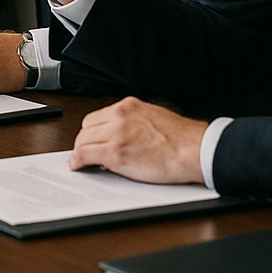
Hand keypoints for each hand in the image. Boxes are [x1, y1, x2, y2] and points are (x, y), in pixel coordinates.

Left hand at [68, 97, 206, 184]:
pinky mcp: (114, 153)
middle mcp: (119, 116)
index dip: (93, 131)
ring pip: (82, 141)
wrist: (194, 149)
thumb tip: (124, 132)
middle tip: (87, 151)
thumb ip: (135, 121)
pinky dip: (77, 161)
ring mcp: (115, 134)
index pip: (98, 116)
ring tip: (83, 160)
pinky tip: (78, 166)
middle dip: (85, 140)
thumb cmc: (182, 139)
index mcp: (129, 106)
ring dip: (80, 151)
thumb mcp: (154, 117)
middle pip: (87, 127)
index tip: (93, 138)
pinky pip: (83, 155)